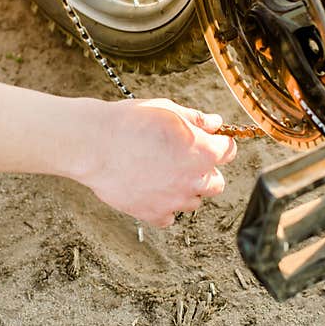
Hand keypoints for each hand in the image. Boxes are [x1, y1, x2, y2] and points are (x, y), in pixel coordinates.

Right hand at [78, 99, 237, 227]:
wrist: (95, 144)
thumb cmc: (130, 122)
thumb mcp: (168, 109)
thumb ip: (197, 119)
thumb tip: (214, 124)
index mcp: (204, 152)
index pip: (228, 151)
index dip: (218, 143)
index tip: (208, 140)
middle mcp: (195, 180)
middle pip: (216, 183)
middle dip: (205, 171)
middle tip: (183, 158)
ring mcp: (176, 201)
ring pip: (193, 201)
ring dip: (184, 189)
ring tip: (161, 172)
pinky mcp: (154, 214)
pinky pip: (169, 216)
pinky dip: (163, 205)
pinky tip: (149, 188)